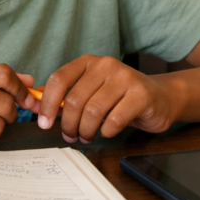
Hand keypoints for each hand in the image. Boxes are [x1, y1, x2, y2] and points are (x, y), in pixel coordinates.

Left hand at [34, 55, 184, 143]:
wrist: (161, 97)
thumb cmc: (121, 97)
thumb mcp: (93, 91)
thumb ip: (67, 95)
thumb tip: (37, 105)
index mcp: (89, 62)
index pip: (59, 79)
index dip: (47, 103)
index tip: (44, 123)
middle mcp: (106, 65)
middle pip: (74, 100)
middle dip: (68, 125)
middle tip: (71, 136)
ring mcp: (125, 78)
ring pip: (93, 112)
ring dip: (86, 131)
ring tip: (87, 136)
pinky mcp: (141, 95)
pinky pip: (114, 120)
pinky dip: (106, 132)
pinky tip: (108, 132)